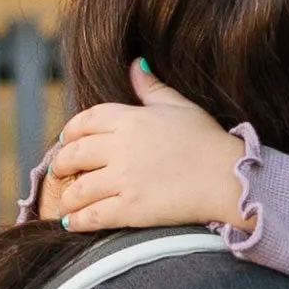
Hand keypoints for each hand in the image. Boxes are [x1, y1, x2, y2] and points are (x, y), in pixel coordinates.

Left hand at [38, 61, 252, 233]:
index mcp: (131, 119)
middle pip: (75, 154)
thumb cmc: (208, 141)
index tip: (65, 139)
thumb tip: (135, 65)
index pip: (86, 121)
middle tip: (60, 170)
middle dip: (62, 163)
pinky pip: (93, 215)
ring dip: (67, 196)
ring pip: (80, 188)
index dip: (70, 130)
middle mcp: (121, 148)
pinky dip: (78, 220)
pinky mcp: (131, 209)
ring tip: (65, 202)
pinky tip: (72, 223)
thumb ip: (152, 88)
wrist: (228, 178)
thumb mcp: (180, 106)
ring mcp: (124, 179)